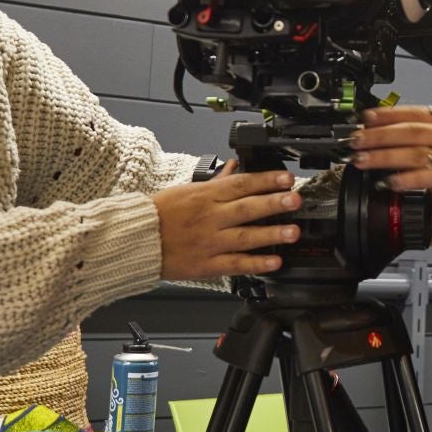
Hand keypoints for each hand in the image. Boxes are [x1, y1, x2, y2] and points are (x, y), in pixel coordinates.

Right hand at [151, 162, 301, 279]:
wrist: (136, 240)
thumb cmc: (159, 214)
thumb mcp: (187, 190)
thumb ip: (216, 182)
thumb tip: (235, 167)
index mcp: (205, 196)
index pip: (241, 184)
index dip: (266, 180)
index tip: (286, 178)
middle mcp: (210, 218)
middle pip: (247, 208)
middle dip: (274, 203)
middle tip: (295, 200)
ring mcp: (209, 242)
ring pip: (244, 236)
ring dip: (271, 234)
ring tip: (293, 232)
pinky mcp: (206, 264)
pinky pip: (235, 263)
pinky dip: (255, 263)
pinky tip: (274, 262)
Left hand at [351, 106, 431, 211]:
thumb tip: (417, 139)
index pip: (415, 113)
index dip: (387, 114)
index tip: (365, 116)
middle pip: (407, 131)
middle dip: (377, 134)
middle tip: (354, 139)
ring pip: (412, 152)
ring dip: (383, 156)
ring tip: (362, 160)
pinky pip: (429, 176)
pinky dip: (407, 179)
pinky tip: (391, 183)